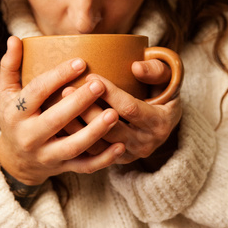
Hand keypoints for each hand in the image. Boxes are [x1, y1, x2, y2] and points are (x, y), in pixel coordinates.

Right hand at [0, 36, 125, 184]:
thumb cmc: (14, 119)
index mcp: (16, 114)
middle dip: (79, 103)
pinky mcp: (62, 168)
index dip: (59, 77)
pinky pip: (84, 167)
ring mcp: (47, 155)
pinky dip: (103, 160)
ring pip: (72, 146)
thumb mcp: (6, 94)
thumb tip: (14, 38)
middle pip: (56, 120)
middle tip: (100, 85)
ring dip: (94, 132)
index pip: (37, 92)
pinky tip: (121, 146)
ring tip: (114, 114)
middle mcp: (30, 137)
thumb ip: (10, 67)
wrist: (16, 161)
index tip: (81, 62)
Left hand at [62, 58, 181, 169]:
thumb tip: (136, 67)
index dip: (110, 93)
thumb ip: (156, 70)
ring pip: (99, 143)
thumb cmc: (164, 93)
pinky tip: (61, 124)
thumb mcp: (169, 79)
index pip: (130, 108)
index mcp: (160, 122)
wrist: (164, 121)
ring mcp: (131, 155)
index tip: (91, 76)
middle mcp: (146, 143)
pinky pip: (94, 153)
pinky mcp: (117, 160)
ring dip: (78, 126)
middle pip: (111, 128)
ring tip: (58, 107)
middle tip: (66, 90)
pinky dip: (77, 139)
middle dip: (88, 109)